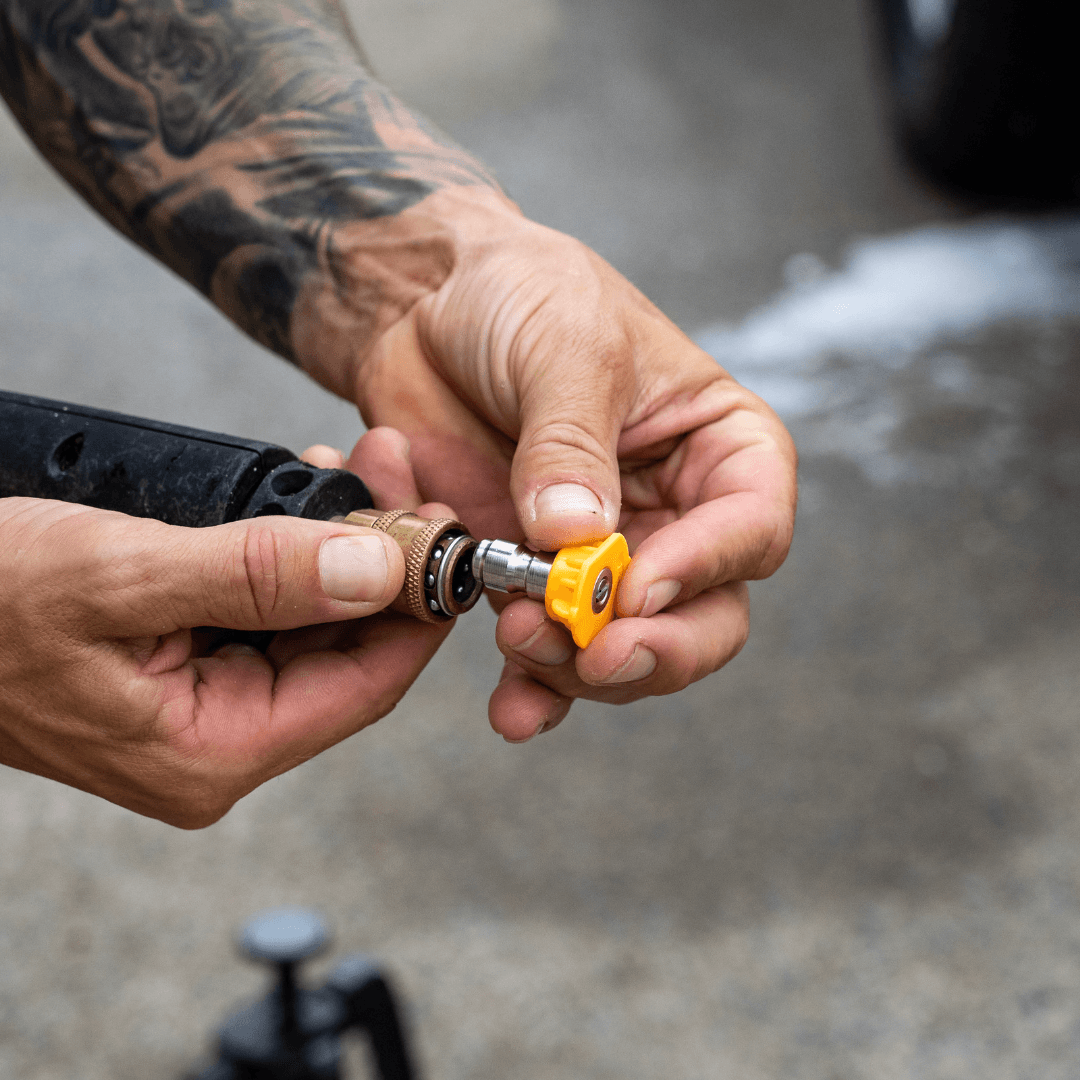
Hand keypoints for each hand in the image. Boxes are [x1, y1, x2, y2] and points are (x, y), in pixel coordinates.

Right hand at [0, 430, 452, 825]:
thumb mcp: (122, 577)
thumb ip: (259, 575)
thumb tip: (381, 569)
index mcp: (214, 752)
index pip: (365, 684)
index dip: (417, 606)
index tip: (443, 531)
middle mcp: (217, 741)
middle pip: (344, 648)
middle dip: (380, 557)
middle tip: (396, 470)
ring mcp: (199, 707)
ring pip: (308, 623)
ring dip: (338, 544)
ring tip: (356, 466)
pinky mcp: (182, 668)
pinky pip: (263, 611)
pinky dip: (290, 553)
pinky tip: (304, 494)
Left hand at [294, 189, 797, 741]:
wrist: (425, 304)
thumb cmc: (522, 294)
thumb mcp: (564, 344)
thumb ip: (572, 445)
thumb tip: (577, 539)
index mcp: (716, 446)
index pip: (751, 528)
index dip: (706, 570)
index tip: (635, 589)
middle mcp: (674, 513)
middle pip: (705, 616)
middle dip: (652, 648)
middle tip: (594, 654)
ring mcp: (603, 556)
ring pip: (626, 649)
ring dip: (581, 670)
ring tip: (519, 644)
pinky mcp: (533, 578)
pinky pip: (549, 653)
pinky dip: (533, 687)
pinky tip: (511, 708)